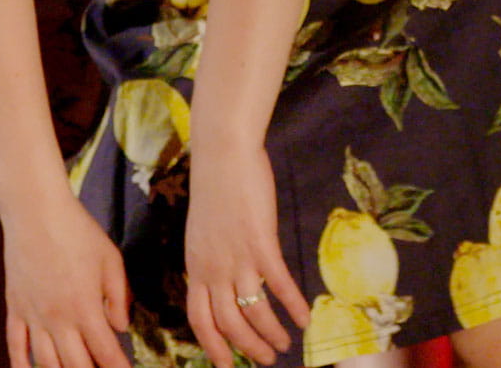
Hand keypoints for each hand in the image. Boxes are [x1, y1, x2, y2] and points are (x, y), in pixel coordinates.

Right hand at [2, 190, 131, 367]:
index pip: (106, 353)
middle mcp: (58, 319)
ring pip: (46, 363)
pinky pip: (16, 346)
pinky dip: (22, 366)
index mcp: (86, 307)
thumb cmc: (77, 230)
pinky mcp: (15, 307)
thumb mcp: (110, 259)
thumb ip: (119, 296)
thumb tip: (121, 327)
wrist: (35, 210)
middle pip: (77, 366)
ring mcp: (33, 316)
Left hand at [184, 139, 309, 367]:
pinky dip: (293, 305)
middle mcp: (212, 266)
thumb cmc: (215, 189)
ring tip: (285, 344)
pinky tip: (305, 318)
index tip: (225, 366)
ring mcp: (236, 255)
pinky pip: (278, 284)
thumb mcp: (203, 232)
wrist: (222, 153)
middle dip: (248, 347)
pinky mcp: (260, 242)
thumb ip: (211, 260)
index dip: (213, 346)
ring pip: (253, 310)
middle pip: (228, 323)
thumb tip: (225, 285)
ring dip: (271, 333)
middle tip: (266, 359)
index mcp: (195, 265)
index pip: (199, 318)